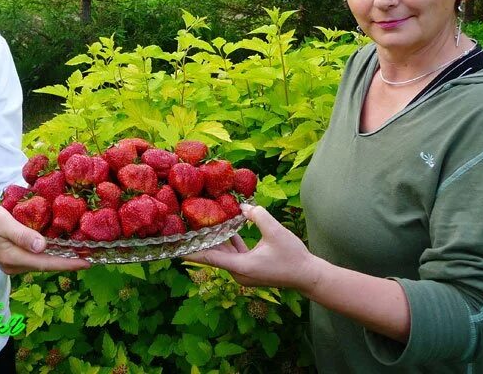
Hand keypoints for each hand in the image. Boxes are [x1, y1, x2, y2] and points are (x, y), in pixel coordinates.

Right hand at [0, 201, 90, 274]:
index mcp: (14, 258)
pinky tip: (60, 247)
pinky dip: (49, 254)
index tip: (88, 262)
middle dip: (69, 262)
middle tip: (91, 256)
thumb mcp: (3, 222)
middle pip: (47, 265)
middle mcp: (15, 265)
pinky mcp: (11, 257)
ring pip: (42, 262)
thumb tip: (43, 247)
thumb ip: (22, 235)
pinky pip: (35, 258)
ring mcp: (13, 263)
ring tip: (80, 252)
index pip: (47, 263)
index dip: (69, 263)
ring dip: (60, 258)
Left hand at [183, 204, 319, 290]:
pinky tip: (226, 228)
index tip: (174, 248)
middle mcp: (239, 273)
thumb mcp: (275, 231)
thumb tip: (243, 207)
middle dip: (202, 241)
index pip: (210, 258)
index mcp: (241, 267)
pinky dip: (230, 242)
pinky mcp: (250, 269)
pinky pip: (235, 254)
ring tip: (202, 223)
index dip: (191, 252)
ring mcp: (244, 273)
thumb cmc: (293, 256)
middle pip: (215, 254)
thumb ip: (257, 215)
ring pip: (225, 254)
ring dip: (216, 240)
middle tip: (186, 227)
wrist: (308, 276)